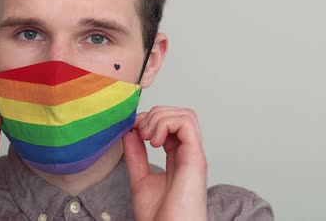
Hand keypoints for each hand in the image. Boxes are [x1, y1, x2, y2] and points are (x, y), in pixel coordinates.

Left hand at [122, 106, 206, 220]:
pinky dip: (166, 122)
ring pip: (186, 115)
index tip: (132, 130)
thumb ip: (135, 154)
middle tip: (140, 133)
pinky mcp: (195, 158)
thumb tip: (130, 130)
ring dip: (160, 117)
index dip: (149, 119)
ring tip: (147, 136)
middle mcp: (188, 154)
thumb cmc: (159, 218)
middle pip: (179, 114)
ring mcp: (193, 155)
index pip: (170, 124)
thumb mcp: (139, 178)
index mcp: (177, 158)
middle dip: (155, 115)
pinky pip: (187, 123)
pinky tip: (153, 141)